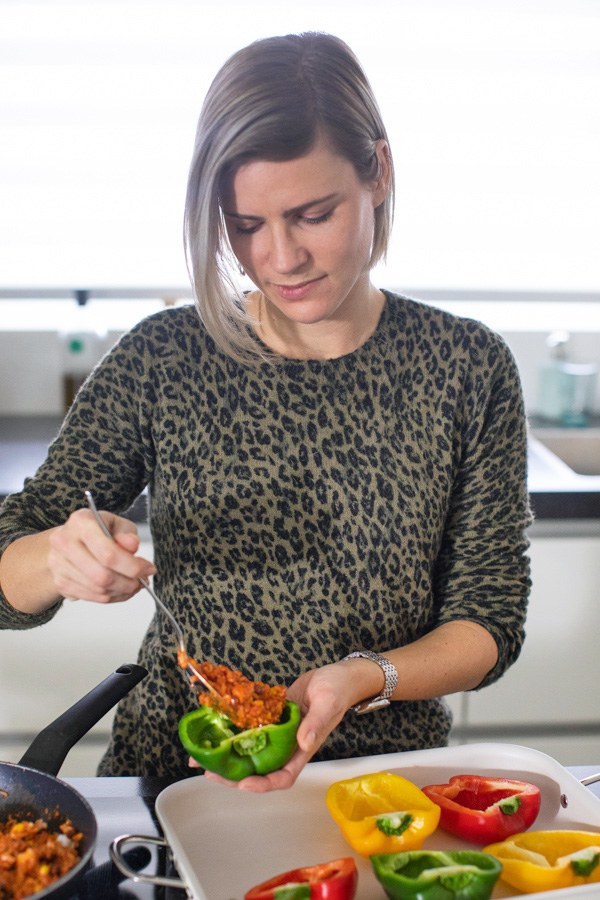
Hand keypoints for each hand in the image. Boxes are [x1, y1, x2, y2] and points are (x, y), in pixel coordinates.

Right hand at [47, 506, 155, 603]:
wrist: (67, 540)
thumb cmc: (95, 529)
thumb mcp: (116, 523)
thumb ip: (127, 533)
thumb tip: (132, 545)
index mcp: (81, 522)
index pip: (108, 553)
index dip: (132, 566)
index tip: (148, 568)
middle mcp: (65, 543)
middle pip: (102, 575)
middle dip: (129, 582)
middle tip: (143, 580)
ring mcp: (59, 565)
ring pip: (98, 589)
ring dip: (122, 591)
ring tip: (134, 585)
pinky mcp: (60, 582)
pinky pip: (91, 597)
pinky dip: (111, 597)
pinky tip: (121, 589)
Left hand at [198, 662, 354, 792]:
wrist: (336, 675)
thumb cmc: (338, 690)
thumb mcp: (328, 703)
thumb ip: (316, 723)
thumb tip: (302, 743)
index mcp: (303, 749)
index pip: (283, 777)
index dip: (263, 784)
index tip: (244, 783)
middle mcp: (287, 746)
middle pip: (260, 770)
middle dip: (234, 776)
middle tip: (210, 772)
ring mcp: (277, 733)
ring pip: (250, 752)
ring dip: (227, 757)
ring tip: (202, 757)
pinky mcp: (271, 718)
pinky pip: (250, 729)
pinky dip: (232, 732)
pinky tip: (215, 729)